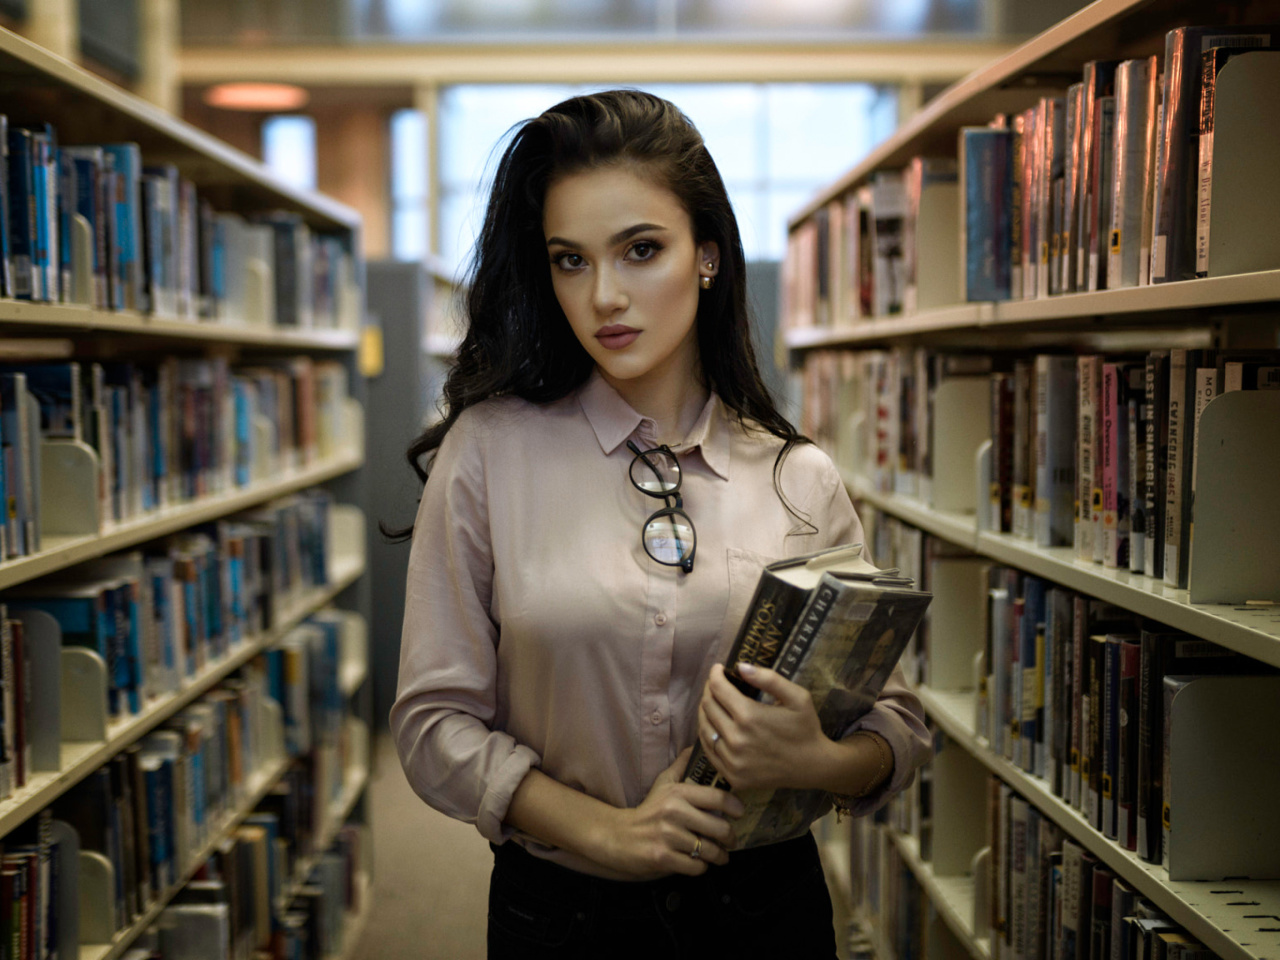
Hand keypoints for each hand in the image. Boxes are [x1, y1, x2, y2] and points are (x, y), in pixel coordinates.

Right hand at [594, 747, 744, 879]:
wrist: (618, 836)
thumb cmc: (647, 810)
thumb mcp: (663, 783)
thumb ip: (681, 765)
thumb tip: (697, 745)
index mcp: (677, 793)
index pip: (718, 798)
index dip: (735, 807)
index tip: (739, 813)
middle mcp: (673, 813)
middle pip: (719, 828)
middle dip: (730, 838)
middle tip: (731, 840)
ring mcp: (668, 836)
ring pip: (710, 850)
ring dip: (719, 856)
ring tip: (720, 855)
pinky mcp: (663, 858)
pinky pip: (696, 867)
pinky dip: (701, 867)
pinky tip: (699, 862)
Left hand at [698, 662, 831, 791]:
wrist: (813, 766)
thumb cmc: (805, 728)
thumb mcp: (797, 696)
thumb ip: (769, 679)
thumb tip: (740, 666)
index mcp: (749, 716)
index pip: (718, 689)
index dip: (715, 674)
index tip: (718, 668)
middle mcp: (736, 739)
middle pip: (707, 707)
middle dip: (709, 691)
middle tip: (716, 685)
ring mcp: (732, 761)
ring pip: (704, 729)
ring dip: (705, 712)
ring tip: (713, 702)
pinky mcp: (732, 776)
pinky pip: (709, 751)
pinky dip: (708, 735)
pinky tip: (715, 726)